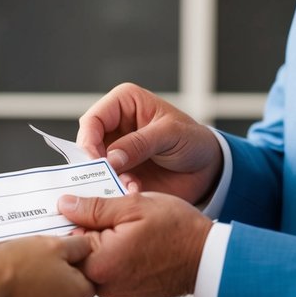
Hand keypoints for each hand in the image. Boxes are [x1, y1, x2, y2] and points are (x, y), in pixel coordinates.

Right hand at [0, 234, 94, 296]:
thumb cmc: (18, 266)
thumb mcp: (56, 244)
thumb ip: (77, 245)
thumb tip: (86, 244)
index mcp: (75, 293)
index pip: (90, 279)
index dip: (81, 261)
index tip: (71, 248)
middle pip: (68, 284)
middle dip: (60, 266)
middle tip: (46, 249)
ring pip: (48, 289)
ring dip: (41, 274)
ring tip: (27, 256)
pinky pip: (29, 295)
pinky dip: (25, 283)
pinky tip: (16, 268)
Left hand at [57, 191, 211, 296]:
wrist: (208, 257)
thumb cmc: (179, 232)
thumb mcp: (133, 205)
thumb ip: (94, 207)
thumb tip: (66, 205)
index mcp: (100, 262)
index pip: (67, 238)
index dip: (74, 216)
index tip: (83, 204)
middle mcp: (105, 283)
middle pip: (79, 252)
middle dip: (88, 229)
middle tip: (110, 213)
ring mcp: (117, 291)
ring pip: (95, 261)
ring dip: (103, 242)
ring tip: (126, 226)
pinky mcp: (128, 293)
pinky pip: (110, 271)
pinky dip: (115, 254)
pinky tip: (133, 240)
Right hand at [76, 82, 221, 202]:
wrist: (208, 169)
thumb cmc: (192, 140)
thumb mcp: (170, 134)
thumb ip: (140, 143)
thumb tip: (111, 158)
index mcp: (124, 103)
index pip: (93, 119)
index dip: (89, 140)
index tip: (98, 160)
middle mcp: (115, 127)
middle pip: (87, 144)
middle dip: (96, 164)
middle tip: (109, 178)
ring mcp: (116, 152)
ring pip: (94, 167)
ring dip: (107, 180)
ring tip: (130, 187)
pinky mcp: (120, 174)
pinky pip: (106, 184)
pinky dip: (115, 191)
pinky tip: (134, 192)